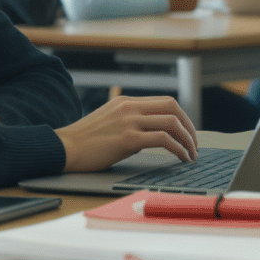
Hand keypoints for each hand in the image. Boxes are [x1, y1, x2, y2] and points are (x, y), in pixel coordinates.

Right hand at [55, 96, 197, 171]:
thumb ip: (129, 121)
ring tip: (191, 155)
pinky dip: (178, 149)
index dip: (183, 117)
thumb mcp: (109, 121)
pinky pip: (163, 140)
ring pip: (172, 122)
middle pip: (173, 108)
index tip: (187, 133)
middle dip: (190, 127)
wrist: (64, 148)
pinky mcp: (127, 139)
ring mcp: (129, 121)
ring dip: (188, 140)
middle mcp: (129, 107)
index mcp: (126, 101)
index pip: (165, 102)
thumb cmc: (84, 141)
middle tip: (194, 144)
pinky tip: (180, 158)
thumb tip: (152, 133)